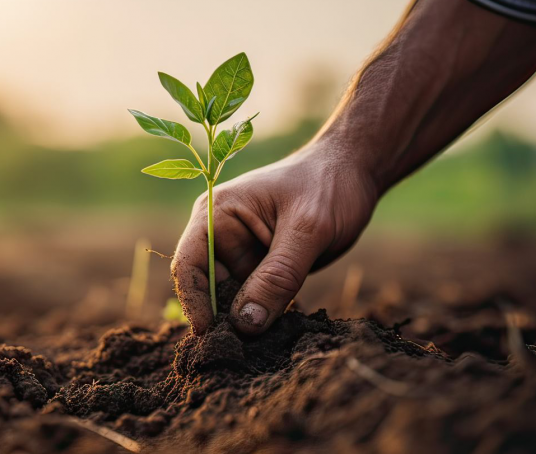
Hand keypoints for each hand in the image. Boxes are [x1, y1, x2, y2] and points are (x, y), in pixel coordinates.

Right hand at [171, 141, 377, 334]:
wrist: (354, 172)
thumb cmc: (328, 185)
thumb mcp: (308, 230)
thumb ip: (277, 276)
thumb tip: (245, 324)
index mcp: (217, 215)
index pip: (188, 264)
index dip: (194, 302)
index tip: (211, 335)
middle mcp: (221, 236)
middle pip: (207, 288)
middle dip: (222, 320)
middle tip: (241, 353)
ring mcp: (242, 254)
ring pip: (231, 300)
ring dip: (244, 323)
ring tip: (261, 349)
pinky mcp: (263, 269)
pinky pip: (255, 300)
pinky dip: (263, 317)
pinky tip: (277, 335)